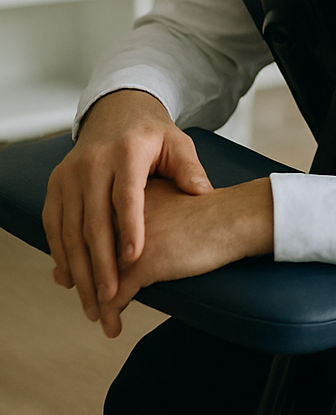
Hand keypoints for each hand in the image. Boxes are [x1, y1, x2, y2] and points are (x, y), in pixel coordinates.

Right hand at [43, 89, 212, 330]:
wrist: (117, 111)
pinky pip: (53, 225)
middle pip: (93, 220)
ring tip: (92, 303)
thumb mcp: (178, 142)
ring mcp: (69, 174)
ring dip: (79, 270)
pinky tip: (71, 280)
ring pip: (70, 230)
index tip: (133, 260)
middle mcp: (93, 162)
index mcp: (127, 151)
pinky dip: (60, 255)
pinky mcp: (56, 184)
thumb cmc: (153, 134)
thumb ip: (189, 168)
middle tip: (110, 300)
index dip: (130, 228)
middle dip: (101, 265)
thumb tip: (202, 192)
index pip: (126, 195)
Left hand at [94, 175, 273, 337]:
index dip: (85, 250)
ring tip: (98, 317)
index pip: (96, 226)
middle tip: (80, 294)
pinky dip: (111, 315)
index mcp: (129, 198)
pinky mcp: (143, 264)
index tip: (81, 268)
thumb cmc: (211, 212)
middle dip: (83, 278)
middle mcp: (122, 217)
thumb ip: (145, 214)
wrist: (232, 217)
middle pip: (90, 253)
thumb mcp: (169, 203)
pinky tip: (114, 326)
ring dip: (95, 302)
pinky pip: (114, 297)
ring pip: (98, 278)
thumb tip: (130, 239)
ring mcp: (130, 241)